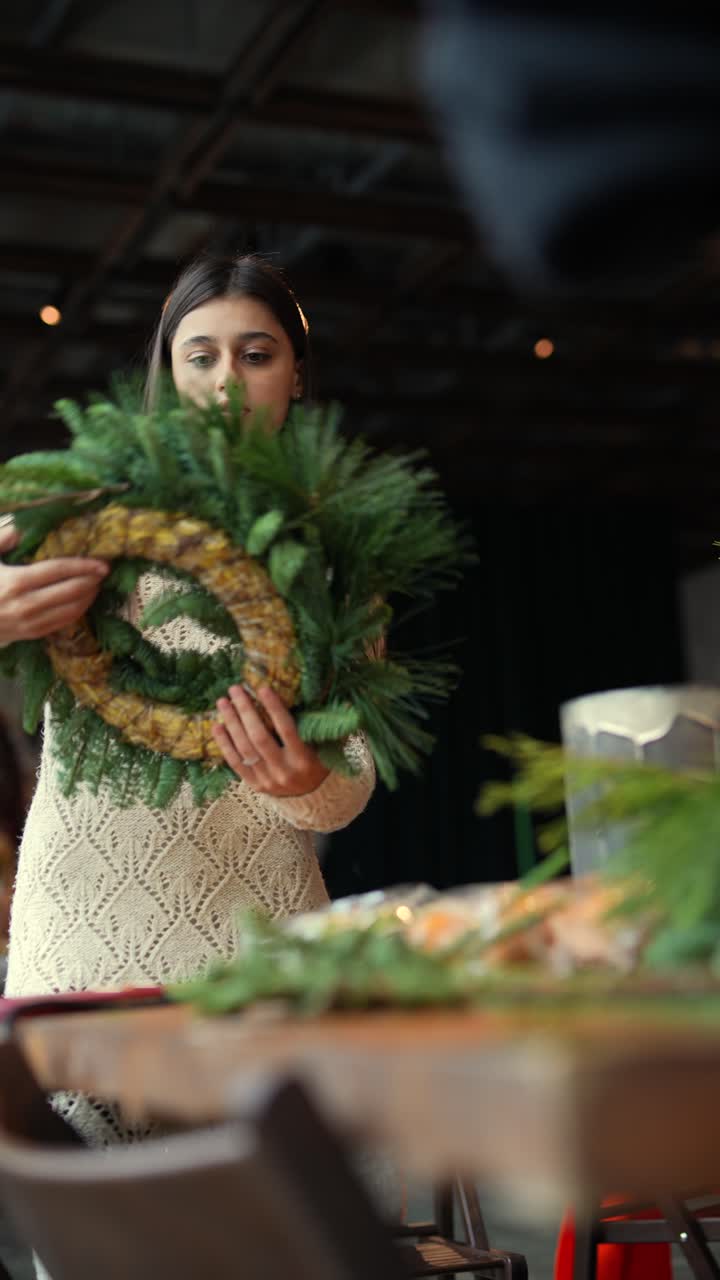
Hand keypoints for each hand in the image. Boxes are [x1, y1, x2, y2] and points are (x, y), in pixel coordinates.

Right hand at [0, 521, 108, 642]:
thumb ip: (3, 537)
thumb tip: (24, 525)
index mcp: (15, 581)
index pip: (58, 570)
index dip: (83, 565)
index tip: (102, 561)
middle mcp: (26, 605)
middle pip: (70, 592)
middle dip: (92, 580)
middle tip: (104, 570)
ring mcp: (30, 623)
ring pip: (71, 611)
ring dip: (89, 597)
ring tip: (97, 583)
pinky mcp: (32, 634)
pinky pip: (63, 623)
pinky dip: (79, 611)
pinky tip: (85, 600)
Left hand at [212, 684, 329, 796]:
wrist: (312, 794)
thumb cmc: (317, 761)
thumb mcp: (321, 744)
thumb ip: (308, 725)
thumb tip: (293, 692)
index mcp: (304, 759)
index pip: (286, 729)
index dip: (273, 708)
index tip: (261, 688)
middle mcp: (285, 771)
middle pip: (259, 737)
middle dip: (245, 711)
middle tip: (235, 689)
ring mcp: (268, 780)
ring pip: (244, 748)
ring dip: (231, 723)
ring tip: (223, 702)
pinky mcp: (255, 786)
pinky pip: (235, 763)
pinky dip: (225, 744)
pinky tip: (217, 726)